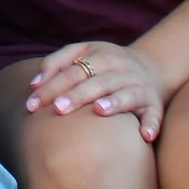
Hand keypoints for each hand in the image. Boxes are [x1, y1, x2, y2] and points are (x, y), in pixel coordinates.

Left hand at [25, 40, 168, 140]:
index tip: (33, 104)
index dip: (52, 86)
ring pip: (126, 94)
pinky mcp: (155, 104)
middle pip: (97, 82)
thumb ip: (57, 62)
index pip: (73, 71)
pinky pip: (155, 114)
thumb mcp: (83, 52)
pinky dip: (152, 124)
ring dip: (114, 102)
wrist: (153, 67)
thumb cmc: (106, 64)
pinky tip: (145, 136)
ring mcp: (139, 87)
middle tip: (58, 109)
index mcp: (101, 56)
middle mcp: (121, 70)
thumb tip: (33, 84)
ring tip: (99, 110)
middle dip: (77, 95)